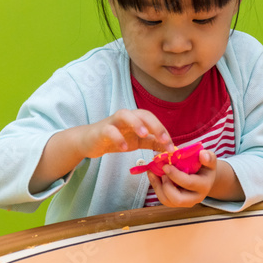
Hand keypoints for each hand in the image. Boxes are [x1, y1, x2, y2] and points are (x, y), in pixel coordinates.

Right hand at [29, 109, 170, 193]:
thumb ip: (154, 143)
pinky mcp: (101, 129)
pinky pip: (110, 130)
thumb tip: (172, 149)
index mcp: (137, 119)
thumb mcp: (138, 142)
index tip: (172, 147)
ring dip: (136, 123)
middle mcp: (127, 116)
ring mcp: (113, 121)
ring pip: (125, 115)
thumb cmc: (117, 138)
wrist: (90, 142)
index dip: (164, 132)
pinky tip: (124, 147)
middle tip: (164, 140)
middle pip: (143, 114)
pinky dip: (118, 138)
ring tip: (144, 135)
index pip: (154, 120)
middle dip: (155, 126)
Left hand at [147, 148, 217, 207]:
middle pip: (178, 199)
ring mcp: (186, 202)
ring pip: (168, 201)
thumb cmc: (205, 166)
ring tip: (153, 173)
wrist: (204, 177)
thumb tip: (202, 154)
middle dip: (166, 186)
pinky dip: (157, 188)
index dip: (175, 175)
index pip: (189, 183)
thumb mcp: (210, 160)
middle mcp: (196, 198)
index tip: (165, 166)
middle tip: (161, 173)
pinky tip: (154, 177)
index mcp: (204, 186)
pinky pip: (164, 199)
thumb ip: (208, 157)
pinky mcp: (177, 203)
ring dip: (158, 187)